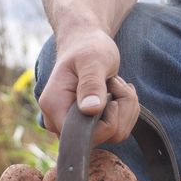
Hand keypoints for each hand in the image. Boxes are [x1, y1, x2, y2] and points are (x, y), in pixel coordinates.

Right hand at [37, 29, 140, 148]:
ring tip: (116, 84)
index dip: (110, 117)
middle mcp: (59, 122)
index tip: (111, 87)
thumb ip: (91, 84)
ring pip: (114, 135)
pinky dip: (125, 112)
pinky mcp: (87, 127)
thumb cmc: (88, 48)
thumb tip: (90, 110)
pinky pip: (116, 131)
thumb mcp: (93, 61)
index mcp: (54, 106)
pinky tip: (118, 92)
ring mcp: (73, 127)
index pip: (87, 134)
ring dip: (126, 108)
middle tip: (116, 82)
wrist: (85, 44)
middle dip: (121, 109)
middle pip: (104, 137)